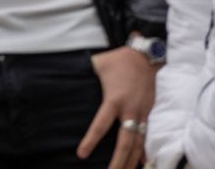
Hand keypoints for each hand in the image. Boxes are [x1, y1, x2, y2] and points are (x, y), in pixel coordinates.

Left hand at [77, 45, 155, 168]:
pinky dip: (144, 152)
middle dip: (118, 161)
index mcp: (114, 100)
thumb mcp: (97, 64)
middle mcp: (130, 110)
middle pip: (125, 143)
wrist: (145, 56)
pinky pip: (147, 137)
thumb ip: (84, 73)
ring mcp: (142, 113)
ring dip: (132, 161)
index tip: (81, 155)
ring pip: (138, 143)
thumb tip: (65, 76)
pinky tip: (142, 164)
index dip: (91, 141)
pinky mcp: (149, 113)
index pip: (100, 125)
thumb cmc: (117, 60)